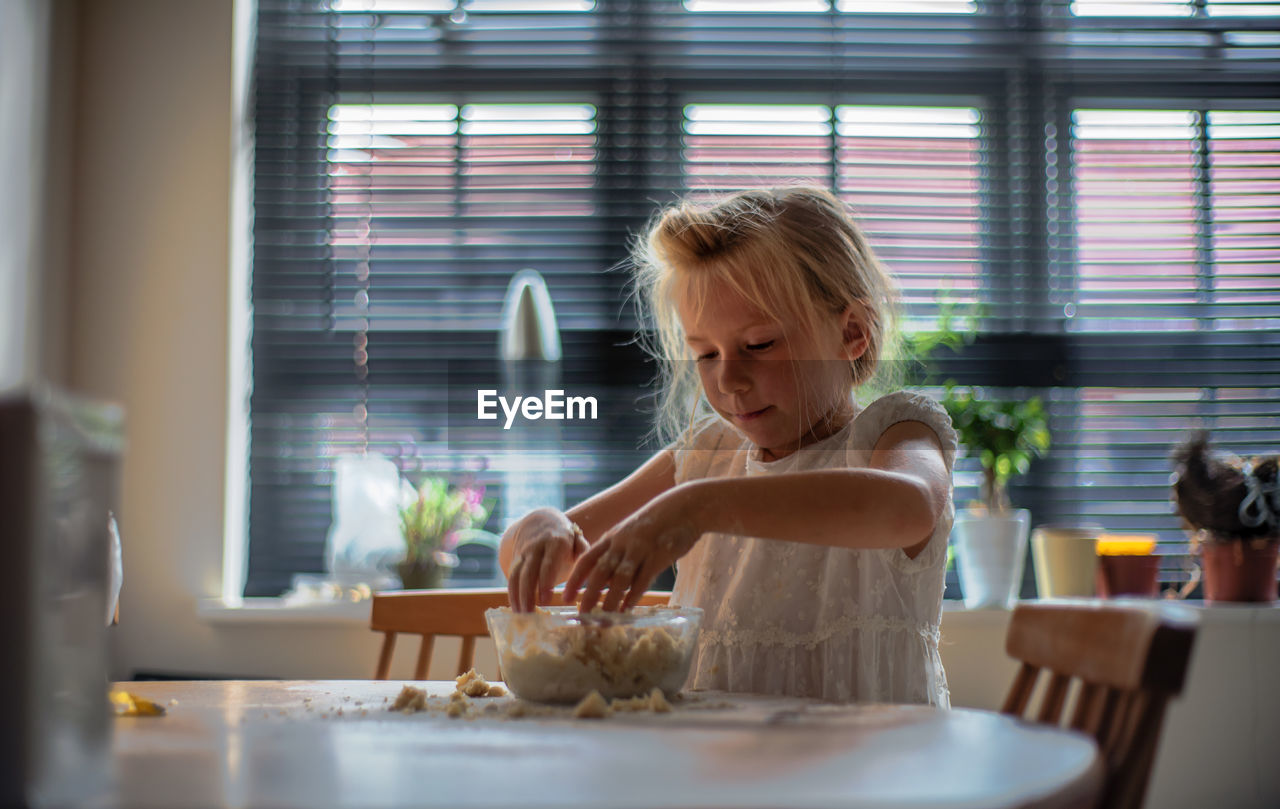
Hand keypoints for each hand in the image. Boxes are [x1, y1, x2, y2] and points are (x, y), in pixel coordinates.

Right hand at [503, 508, 587, 612]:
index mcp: (555, 542)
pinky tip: (516, 609)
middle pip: (529, 571)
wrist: (541, 521)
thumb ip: (583, 555)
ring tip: (521, 615)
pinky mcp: (516, 559)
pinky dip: (512, 594)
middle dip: (528, 593)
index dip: (546, 582)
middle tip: (530, 613)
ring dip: (517, 596)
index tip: (546, 600)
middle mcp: (536, 547)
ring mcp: (524, 553)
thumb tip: (590, 570)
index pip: (549, 563)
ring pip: (517, 575)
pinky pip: (511, 577)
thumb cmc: (566, 538)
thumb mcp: (578, 541)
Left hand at [563, 489, 702, 612]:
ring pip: (620, 578)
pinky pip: (643, 578)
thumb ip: (617, 552)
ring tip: (605, 618)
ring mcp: (640, 549)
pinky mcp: (659, 556)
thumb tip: (603, 578)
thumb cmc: (656, 522)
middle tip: (581, 614)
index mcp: (612, 537)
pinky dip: (634, 595)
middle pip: (599, 572)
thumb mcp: (630, 533)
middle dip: (588, 595)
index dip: (574, 579)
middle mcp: (622, 543)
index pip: (586, 559)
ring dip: (611, 600)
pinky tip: (628, 608)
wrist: (684, 507)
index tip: (564, 597)